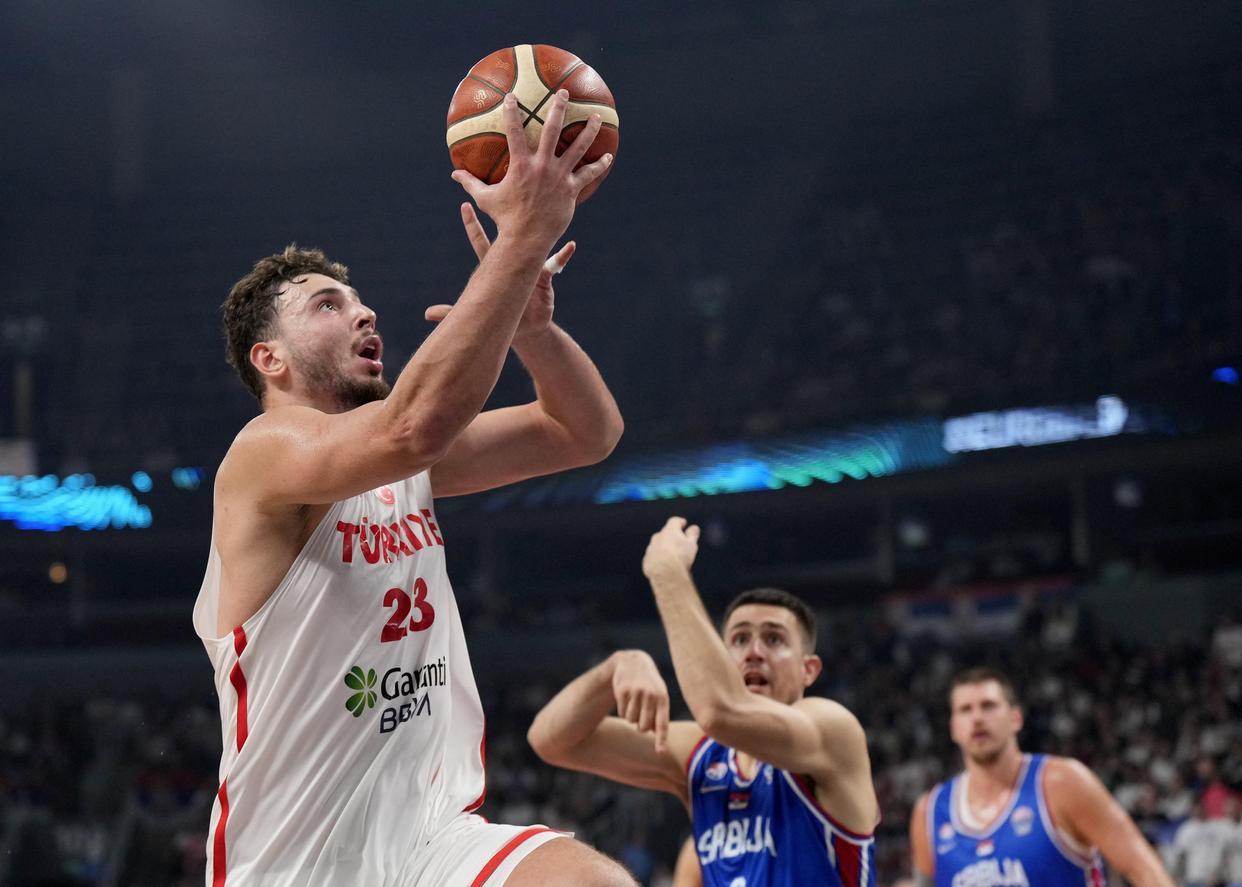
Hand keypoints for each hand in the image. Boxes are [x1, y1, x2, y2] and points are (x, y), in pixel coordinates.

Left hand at [424, 203, 573, 342]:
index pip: (480, 242)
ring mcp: (530, 265)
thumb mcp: (479, 315)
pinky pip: (556, 264)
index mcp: (495, 267)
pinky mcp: (545, 277)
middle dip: (506, 212)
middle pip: (508, 232)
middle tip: (502, 190)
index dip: (472, 225)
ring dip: (539, 231)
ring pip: (535, 243)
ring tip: (541, 215)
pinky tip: (570, 246)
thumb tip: (427, 313)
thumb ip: (452, 312)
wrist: (530, 328)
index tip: (464, 205)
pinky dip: (563, 255)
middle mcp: (513, 260)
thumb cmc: (504, 318)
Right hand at [450, 90, 610, 247]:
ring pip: (578, 147)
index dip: (512, 112)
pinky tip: (608, 157)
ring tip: (596, 116)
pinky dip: (599, 165)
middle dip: (559, 108)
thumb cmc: (504, 219)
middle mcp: (542, 166)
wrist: (526, 239)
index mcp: (520, 165)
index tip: (513, 96)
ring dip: (589, 130)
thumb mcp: (485, 198)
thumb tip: (454, 175)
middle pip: (553, 129)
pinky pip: (588, 174)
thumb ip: (470, 183)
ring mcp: (559, 177)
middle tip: (564, 92)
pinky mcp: (571, 190)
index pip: (514, 131)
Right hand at [611, 650, 670, 752]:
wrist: (633, 662)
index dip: (661, 739)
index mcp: (663, 698)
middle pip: (643, 727)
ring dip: (631, 717)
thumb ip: (659, 717)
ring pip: (630, 721)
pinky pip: (622, 713)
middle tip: (641, 715)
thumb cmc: (650, 685)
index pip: (662, 723)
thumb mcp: (659, 696)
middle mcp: (650, 695)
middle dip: (641, 726)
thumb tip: (658, 741)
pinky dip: (623, 710)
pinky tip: (627, 698)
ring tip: (635, 703)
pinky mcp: (622, 690)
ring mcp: (635, 692)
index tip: (661, 752)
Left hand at [642, 517, 700, 580]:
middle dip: (671, 537)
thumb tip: (694, 528)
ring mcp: (650, 549)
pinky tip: (665, 566)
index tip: (683, 524)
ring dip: (664, 548)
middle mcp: (657, 537)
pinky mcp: (647, 561)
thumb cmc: (680, 558)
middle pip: (665, 533)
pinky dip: (658, 559)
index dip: (680, 522)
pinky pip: (653, 557)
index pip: (674, 521)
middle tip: (680, 544)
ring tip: (673, 557)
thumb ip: (692, 534)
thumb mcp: (692, 544)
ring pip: (657, 545)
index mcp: (669, 531)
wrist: (666, 574)